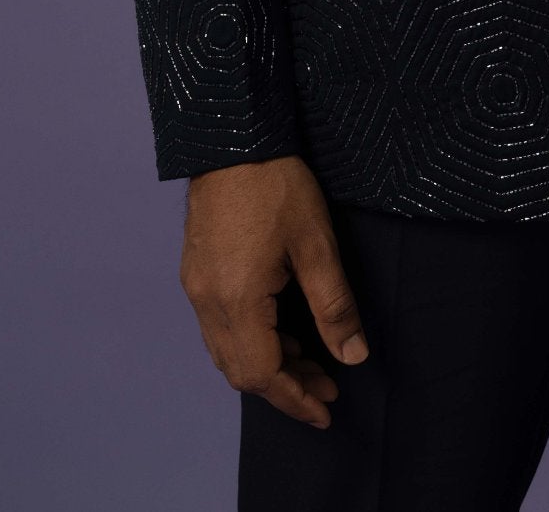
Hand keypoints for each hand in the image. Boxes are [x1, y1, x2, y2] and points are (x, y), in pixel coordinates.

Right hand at [179, 154, 370, 427]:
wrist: (232, 137)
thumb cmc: (277, 184)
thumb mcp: (316, 244)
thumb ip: (333, 305)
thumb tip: (353, 356)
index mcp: (237, 301)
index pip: (263, 374)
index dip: (295, 399)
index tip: (326, 412)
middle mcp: (207, 302)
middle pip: (241, 371)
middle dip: (284, 386)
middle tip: (326, 386)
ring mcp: (196, 287)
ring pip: (227, 351)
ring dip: (267, 364)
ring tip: (308, 358)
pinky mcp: (195, 271)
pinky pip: (218, 327)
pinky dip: (249, 341)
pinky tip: (280, 327)